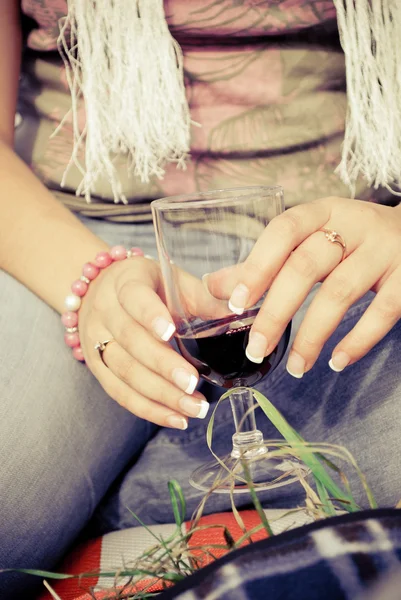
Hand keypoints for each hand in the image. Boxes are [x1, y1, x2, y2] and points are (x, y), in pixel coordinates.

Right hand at [78, 256, 216, 427]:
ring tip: (193, 408)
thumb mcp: (174, 281)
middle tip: (193, 384)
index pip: (134, 297)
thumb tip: (239, 311)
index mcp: (126, 282)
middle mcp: (105, 311)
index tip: (170, 333)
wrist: (102, 290)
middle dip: (162, 366)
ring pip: (124, 372)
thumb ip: (203, 296)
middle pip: (130, 341)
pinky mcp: (96, 367)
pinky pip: (119, 393)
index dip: (150, 315)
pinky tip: (176, 418)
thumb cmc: (149, 286)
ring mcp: (95, 340)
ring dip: (160, 395)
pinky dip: (148, 409)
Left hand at [206, 198, 400, 376]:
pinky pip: (382, 312)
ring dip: (311, 335)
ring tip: (295, 367)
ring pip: (339, 292)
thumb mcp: (313, 239)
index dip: (257, 266)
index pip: (283, 231)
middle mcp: (353, 225)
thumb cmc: (354, 240)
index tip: (235, 303)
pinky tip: (337, 362)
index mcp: (322, 212)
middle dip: (275, 312)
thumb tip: (214, 286)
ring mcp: (384, 250)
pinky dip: (357, 341)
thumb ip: (266, 263)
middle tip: (256, 348)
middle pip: (305, 267)